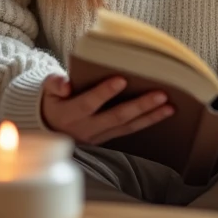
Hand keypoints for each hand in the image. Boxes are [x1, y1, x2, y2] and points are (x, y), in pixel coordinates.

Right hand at [40, 75, 174, 145]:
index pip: (89, 103)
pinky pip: (130, 130)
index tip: (121, 79)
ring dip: (150, 117)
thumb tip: (65, 84)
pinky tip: (163, 113)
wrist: (51, 130)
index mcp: (71, 114)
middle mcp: (87, 128)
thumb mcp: (47, 92)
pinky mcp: (109, 138)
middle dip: (139, 106)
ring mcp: (100, 136)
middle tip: (160, 94)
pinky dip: (147, 122)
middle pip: (116, 117)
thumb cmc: (53, 102)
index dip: (104, 93)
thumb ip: (54, 84)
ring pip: (128, 126)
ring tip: (170, 106)